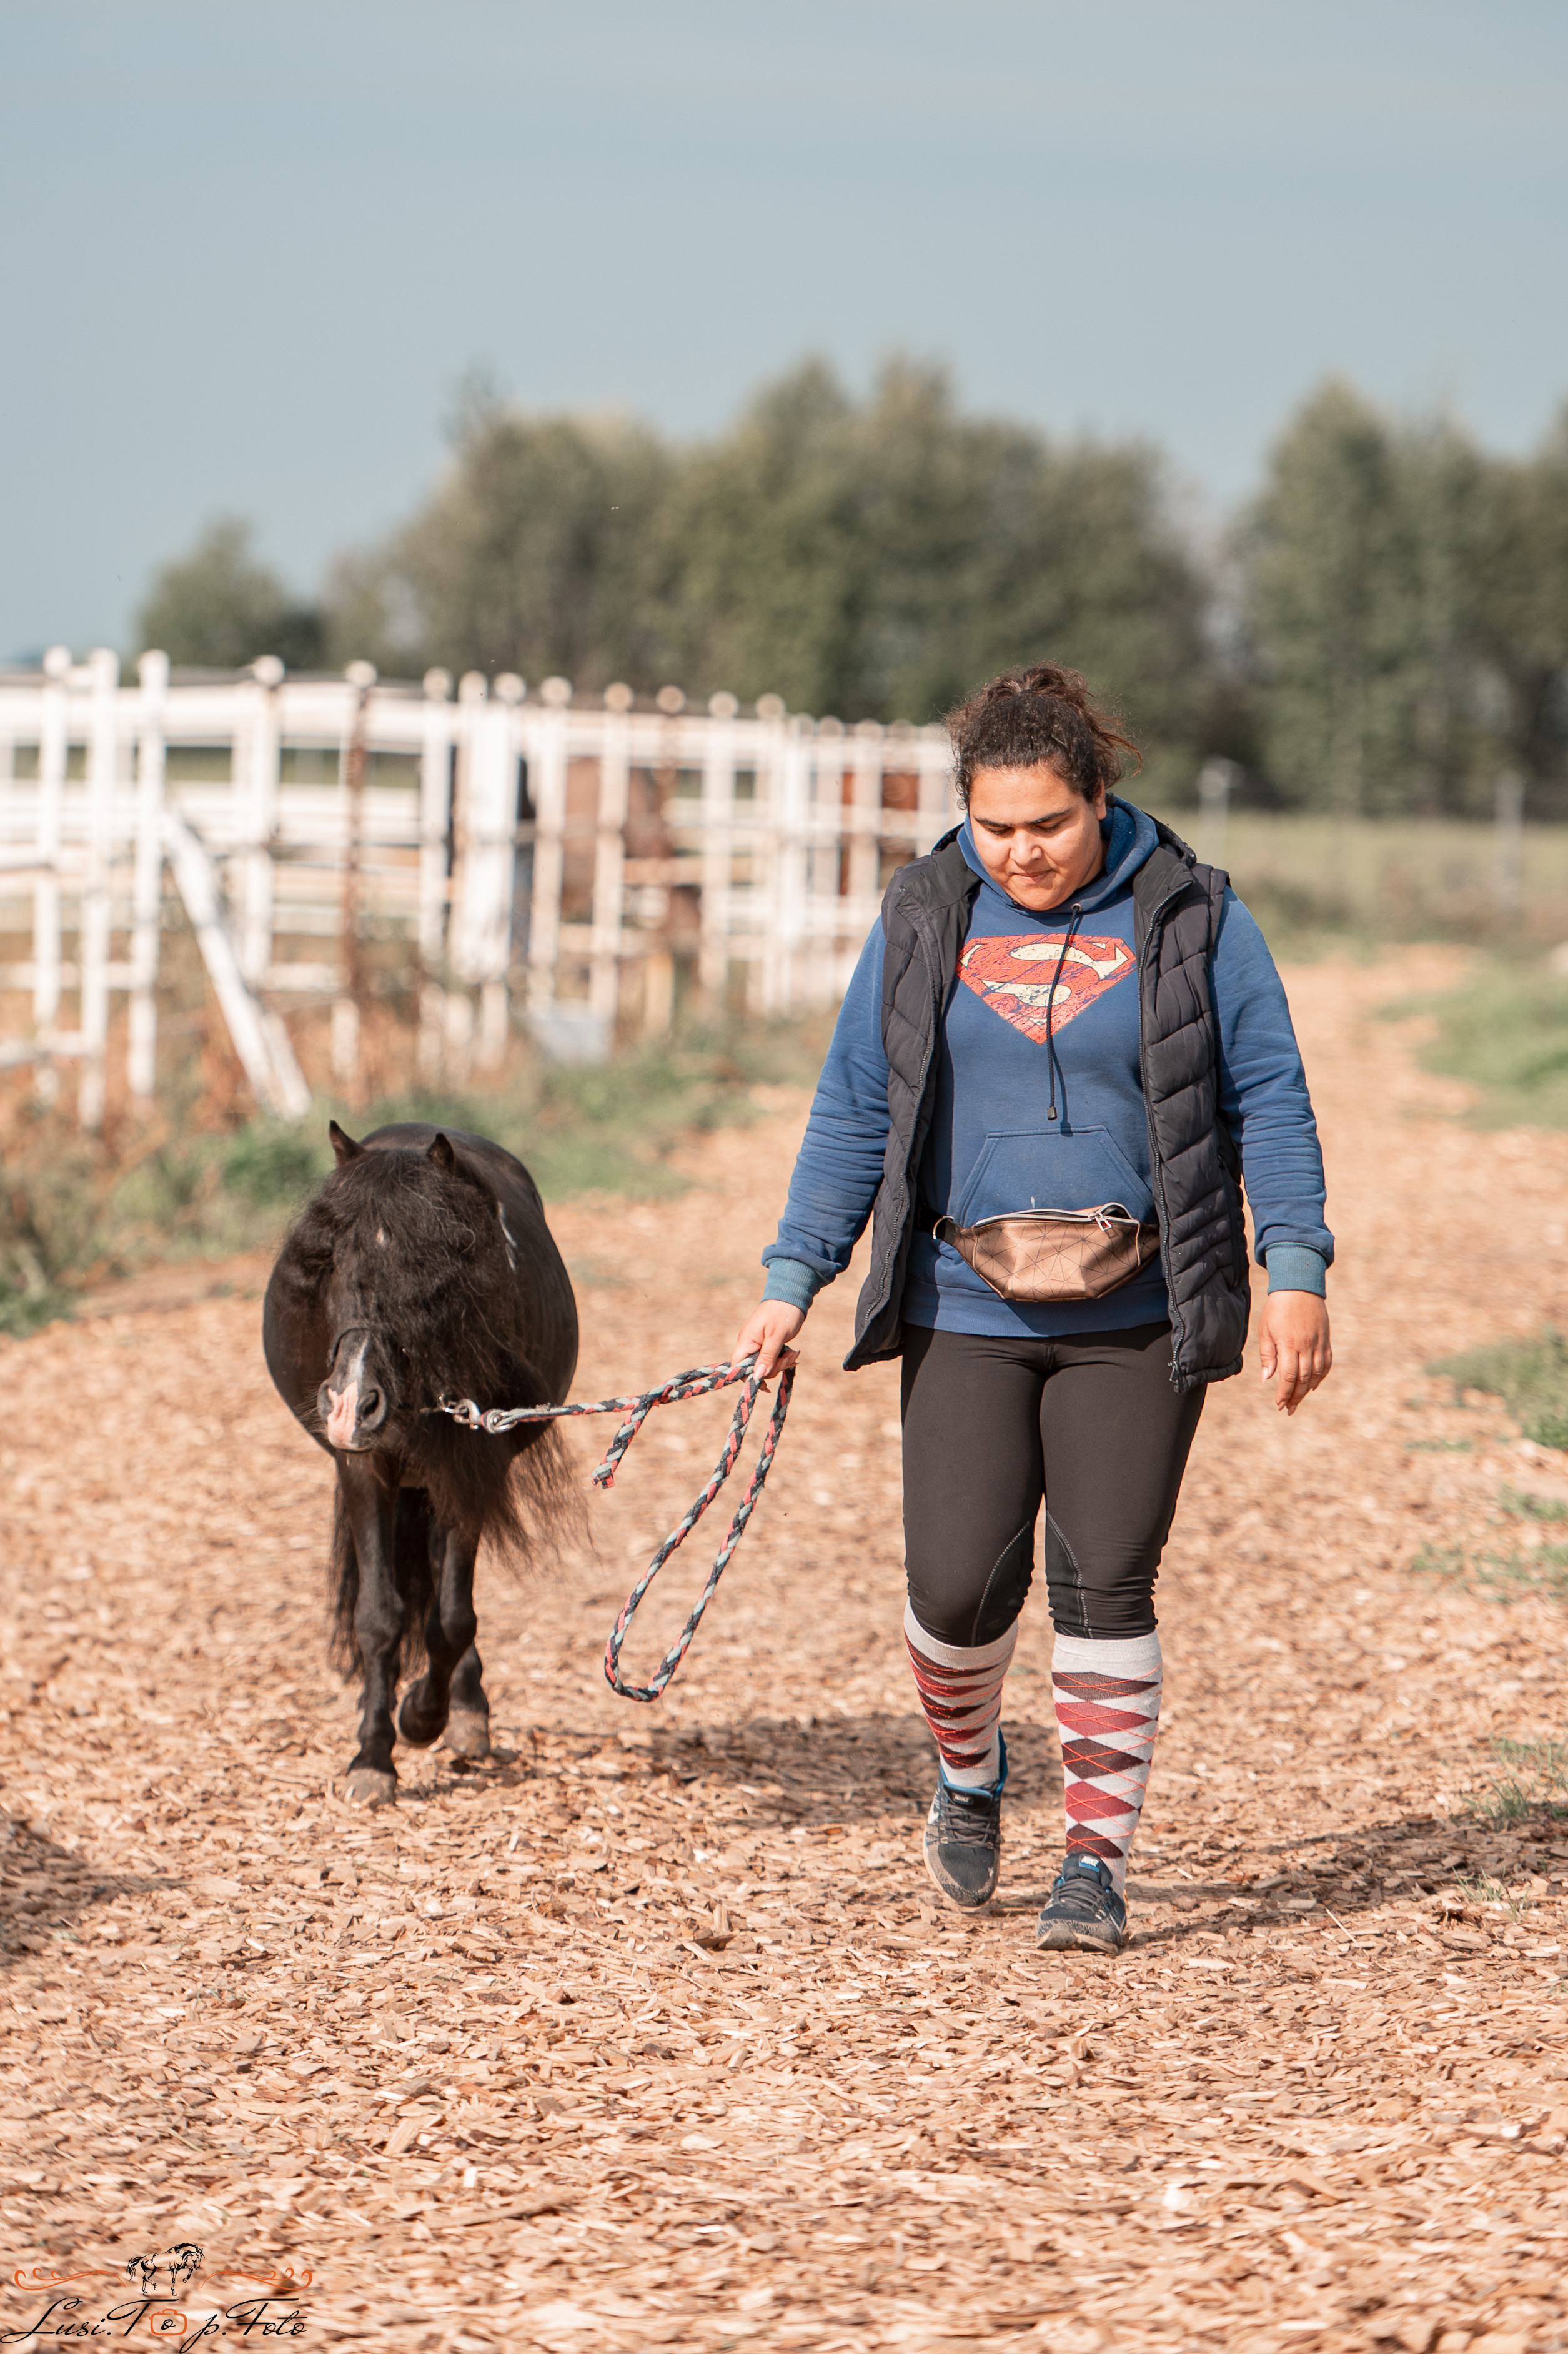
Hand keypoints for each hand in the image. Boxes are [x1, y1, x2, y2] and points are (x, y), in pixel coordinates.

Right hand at [731, 1300, 804, 1383]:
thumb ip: (767, 1357)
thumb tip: (757, 1377)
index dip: (749, 1377)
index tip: (765, 1384)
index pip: (738, 1367)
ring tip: (793, 1353)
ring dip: (780, 1363)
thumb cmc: (783, 1313)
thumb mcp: (776, 1336)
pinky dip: (782, 1359)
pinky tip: (792, 1352)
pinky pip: (772, 1359)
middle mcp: (749, 1344)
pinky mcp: (767, 1345)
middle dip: (772, 1368)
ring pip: (766, 1366)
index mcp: (746, 1341)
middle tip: (787, 1358)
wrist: (791, 1295)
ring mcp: (758, 1345)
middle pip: (754, 1369)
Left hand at [1259, 1291, 1331, 1414]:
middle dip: (1295, 1397)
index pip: (1288, 1377)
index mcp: (1289, 1344)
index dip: (1284, 1393)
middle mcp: (1306, 1346)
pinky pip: (1326, 1363)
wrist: (1299, 1287)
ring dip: (1307, 1390)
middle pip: (1303, 1379)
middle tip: (1288, 1409)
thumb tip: (1267, 1380)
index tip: (1279, 1404)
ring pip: (1316, 1374)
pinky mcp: (1326, 1339)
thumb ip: (1268, 1356)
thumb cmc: (1277, 1309)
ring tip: (1298, 1401)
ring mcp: (1318, 1343)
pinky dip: (1320, 1377)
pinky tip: (1312, 1385)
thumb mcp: (1265, 1330)